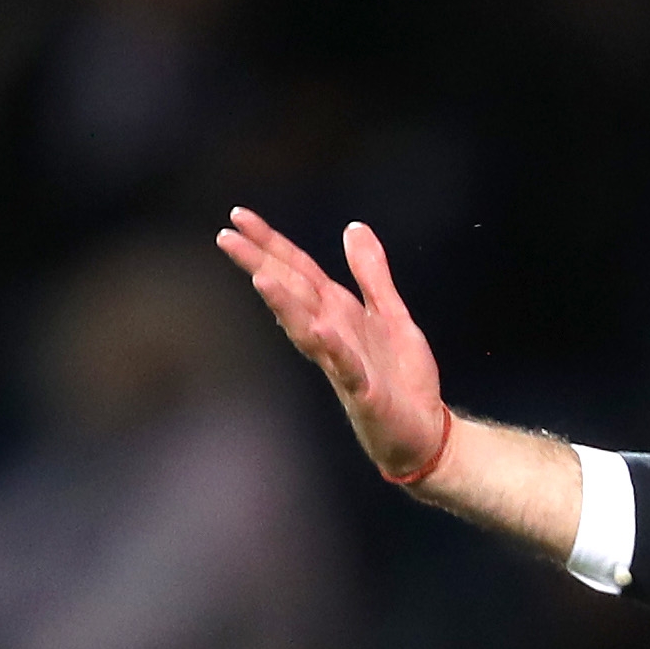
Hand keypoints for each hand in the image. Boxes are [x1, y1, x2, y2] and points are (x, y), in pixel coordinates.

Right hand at [217, 210, 449, 482]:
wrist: (425, 431)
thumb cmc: (402, 378)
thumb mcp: (390, 313)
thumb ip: (371, 273)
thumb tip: (352, 227)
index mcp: (338, 313)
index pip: (297, 271)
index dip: (270, 243)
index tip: (239, 216)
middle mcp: (331, 335)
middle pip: (292, 293)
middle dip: (260, 264)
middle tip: (225, 238)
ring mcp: (343, 364)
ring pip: (307, 329)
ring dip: (285, 305)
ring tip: (261, 277)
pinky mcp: (364, 391)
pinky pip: (345, 367)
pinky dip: (333, 348)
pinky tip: (320, 330)